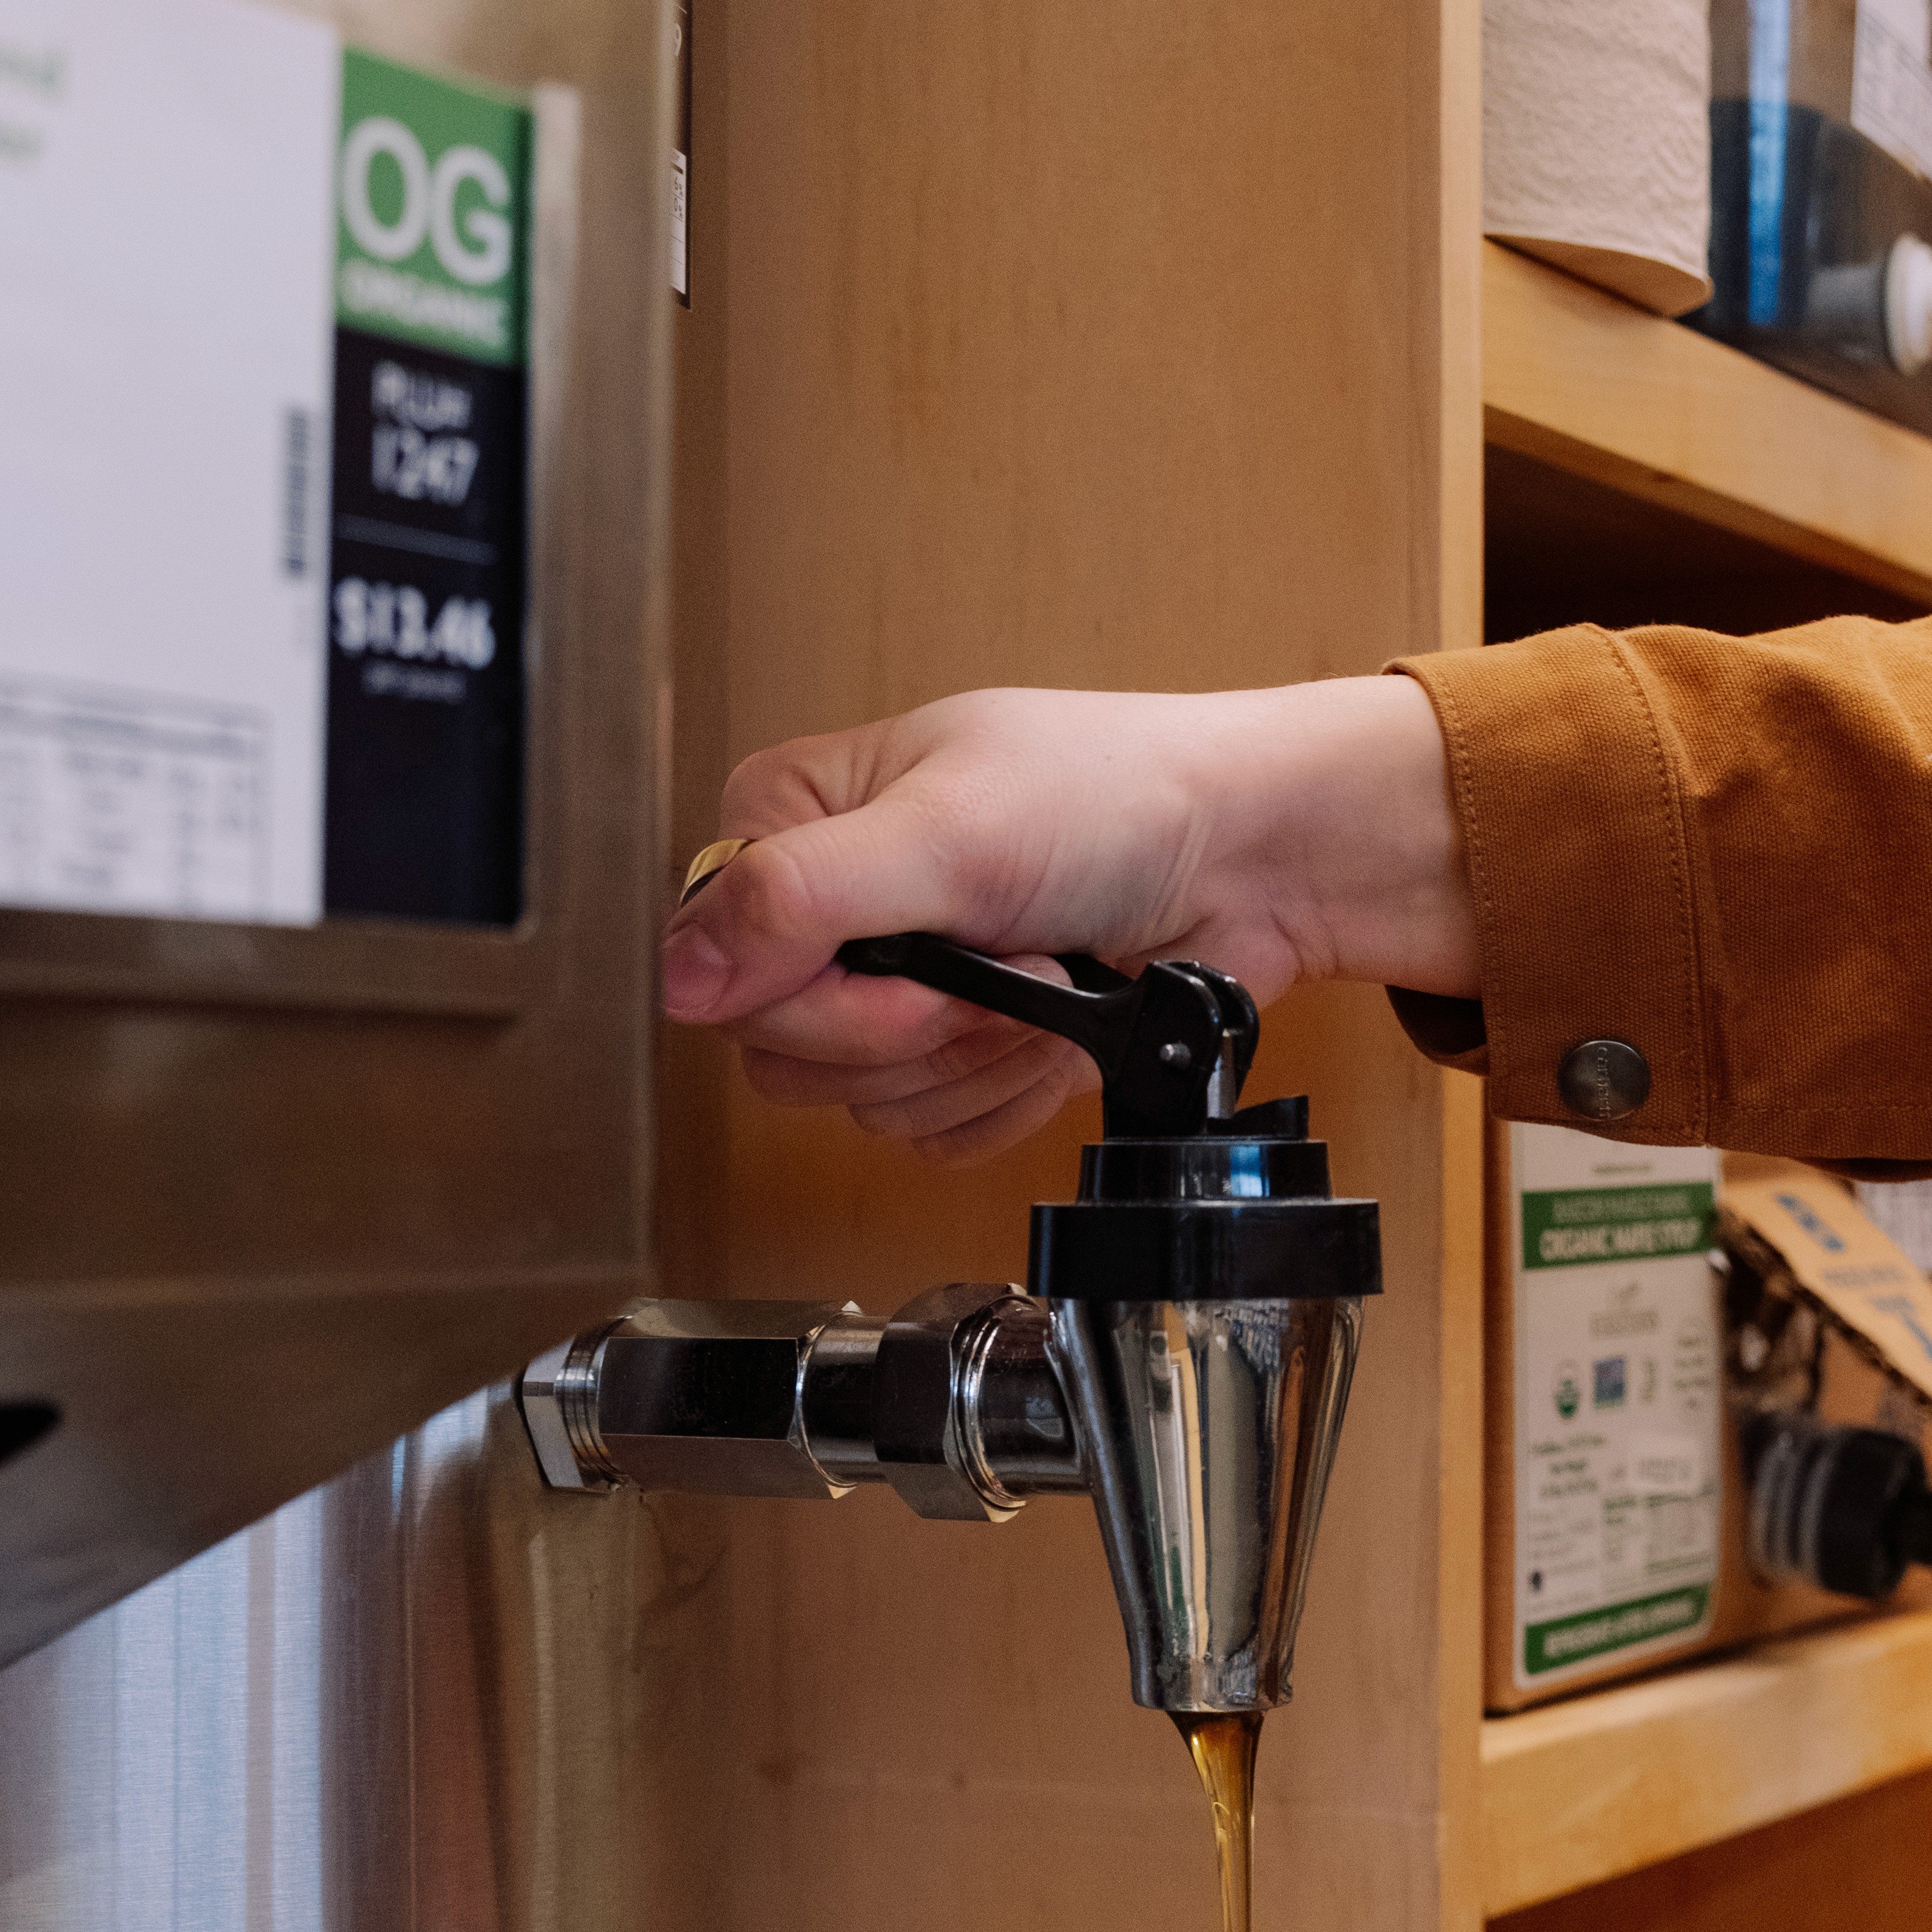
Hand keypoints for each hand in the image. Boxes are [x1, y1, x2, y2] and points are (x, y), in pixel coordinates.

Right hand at [659, 678, 1477, 1156]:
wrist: (1248, 860)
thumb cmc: (1117, 798)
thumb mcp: (944, 832)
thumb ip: (796, 900)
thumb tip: (683, 975)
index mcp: (794, 822)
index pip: (722, 966)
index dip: (823, 994)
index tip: (918, 964)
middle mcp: (830, 908)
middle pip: (784, 1051)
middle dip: (915, 1030)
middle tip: (1001, 965)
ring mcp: (894, 987)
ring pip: (861, 1102)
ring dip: (975, 1058)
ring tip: (1044, 978)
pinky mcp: (955, 1055)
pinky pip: (928, 1133)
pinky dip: (1006, 1094)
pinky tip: (1053, 1030)